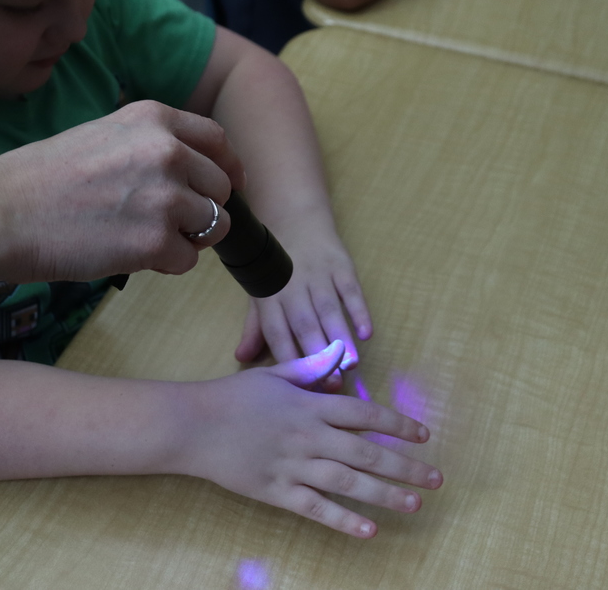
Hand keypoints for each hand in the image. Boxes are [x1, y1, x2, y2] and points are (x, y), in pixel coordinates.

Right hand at [0, 101, 246, 286]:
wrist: (0, 212)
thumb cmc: (39, 179)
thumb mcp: (102, 135)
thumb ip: (148, 146)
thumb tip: (187, 173)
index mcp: (153, 119)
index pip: (217, 141)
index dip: (228, 168)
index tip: (229, 186)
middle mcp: (168, 152)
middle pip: (220, 189)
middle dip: (201, 210)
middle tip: (164, 224)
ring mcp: (166, 197)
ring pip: (213, 226)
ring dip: (185, 239)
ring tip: (140, 238)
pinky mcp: (157, 241)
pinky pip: (187, 260)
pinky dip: (165, 265)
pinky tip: (128, 255)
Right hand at [178, 341, 441, 537]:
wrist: (193, 424)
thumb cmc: (232, 396)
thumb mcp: (273, 374)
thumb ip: (309, 369)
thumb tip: (340, 357)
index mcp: (309, 405)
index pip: (364, 414)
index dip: (398, 424)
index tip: (423, 435)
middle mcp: (307, 435)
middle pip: (366, 451)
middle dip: (406, 465)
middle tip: (437, 478)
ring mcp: (292, 465)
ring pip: (348, 482)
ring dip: (385, 494)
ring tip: (415, 503)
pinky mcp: (276, 490)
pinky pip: (316, 508)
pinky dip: (343, 520)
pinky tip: (369, 530)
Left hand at [235, 227, 371, 388]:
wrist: (293, 218)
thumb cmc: (275, 266)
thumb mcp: (259, 293)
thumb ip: (255, 328)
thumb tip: (241, 358)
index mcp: (269, 299)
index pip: (278, 334)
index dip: (290, 360)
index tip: (303, 388)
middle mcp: (292, 288)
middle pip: (305, 325)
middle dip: (319, 356)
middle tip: (333, 386)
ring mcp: (318, 275)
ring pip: (329, 310)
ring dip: (341, 338)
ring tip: (352, 365)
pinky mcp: (340, 265)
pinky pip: (351, 290)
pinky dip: (359, 310)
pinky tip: (366, 333)